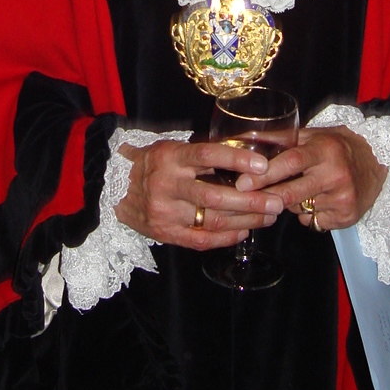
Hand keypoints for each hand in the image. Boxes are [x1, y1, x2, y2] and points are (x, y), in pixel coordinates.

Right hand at [114, 138, 283, 250]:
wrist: (112, 190)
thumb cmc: (151, 165)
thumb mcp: (171, 150)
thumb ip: (202, 155)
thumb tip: (246, 154)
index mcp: (169, 157)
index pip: (206, 155)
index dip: (236, 159)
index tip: (263, 165)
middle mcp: (166, 184)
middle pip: (214, 196)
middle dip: (251, 201)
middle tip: (277, 201)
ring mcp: (165, 212)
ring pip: (212, 220)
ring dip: (246, 220)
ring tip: (269, 216)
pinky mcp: (165, 233)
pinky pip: (202, 239)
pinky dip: (227, 236)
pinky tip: (245, 231)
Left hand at [240, 123, 387, 231]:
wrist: (376, 164)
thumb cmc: (337, 147)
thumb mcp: (313, 136)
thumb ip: (282, 139)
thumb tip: (246, 139)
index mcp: (325, 150)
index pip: (292, 161)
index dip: (267, 173)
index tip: (243, 181)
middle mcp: (336, 175)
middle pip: (293, 192)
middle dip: (266, 196)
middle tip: (244, 197)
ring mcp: (342, 198)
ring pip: (299, 209)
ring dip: (287, 203)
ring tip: (293, 191)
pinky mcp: (346, 217)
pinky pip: (312, 221)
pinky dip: (306, 214)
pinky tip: (315, 202)